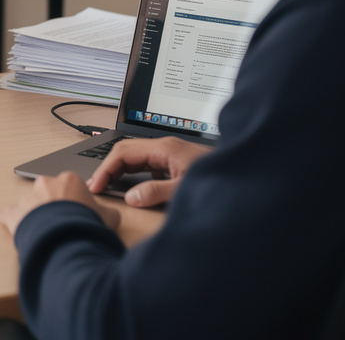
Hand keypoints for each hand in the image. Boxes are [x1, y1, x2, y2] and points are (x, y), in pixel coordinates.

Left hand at [1, 173, 120, 236]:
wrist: (65, 241)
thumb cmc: (87, 226)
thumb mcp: (108, 217)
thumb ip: (107, 211)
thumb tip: (109, 214)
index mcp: (68, 180)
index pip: (70, 187)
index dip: (74, 202)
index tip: (77, 214)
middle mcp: (45, 184)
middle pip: (49, 193)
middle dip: (54, 207)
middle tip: (63, 225)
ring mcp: (27, 198)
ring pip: (31, 205)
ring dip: (37, 216)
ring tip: (48, 234)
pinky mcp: (12, 213)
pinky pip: (11, 216)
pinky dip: (16, 224)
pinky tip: (27, 233)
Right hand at [87, 136, 211, 207]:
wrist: (248, 174)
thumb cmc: (220, 180)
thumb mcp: (185, 190)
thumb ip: (157, 193)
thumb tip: (132, 197)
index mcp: (164, 149)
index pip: (123, 152)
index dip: (106, 168)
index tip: (96, 185)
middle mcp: (165, 148)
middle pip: (126, 152)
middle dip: (108, 167)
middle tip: (96, 186)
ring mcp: (171, 154)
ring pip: (136, 157)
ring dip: (120, 170)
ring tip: (107, 186)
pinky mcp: (175, 162)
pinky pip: (147, 164)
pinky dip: (133, 173)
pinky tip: (132, 185)